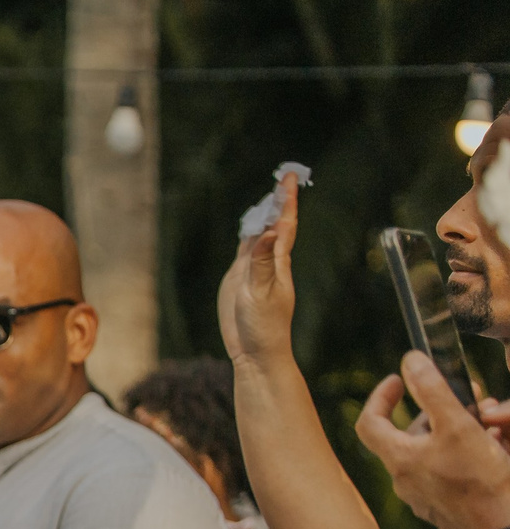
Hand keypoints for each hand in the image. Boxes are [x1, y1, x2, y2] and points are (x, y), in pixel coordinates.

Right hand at [217, 171, 299, 368]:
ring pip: (261, 237)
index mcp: (278, 263)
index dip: (286, 200)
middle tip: (284, 178)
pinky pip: (247, 252)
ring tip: (269, 197)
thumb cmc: (263, 326)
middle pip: (275, 225)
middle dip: (279, 202)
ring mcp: (254, 272)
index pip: (284, 224)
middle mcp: (268, 263)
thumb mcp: (260, 292)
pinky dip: (249, 236)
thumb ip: (263, 262)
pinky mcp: (240, 282)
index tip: (289, 177)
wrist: (256, 352)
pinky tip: (250, 230)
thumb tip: (272, 231)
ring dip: (265, 216)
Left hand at [356, 351, 509, 528]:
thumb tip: (410, 361)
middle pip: (412, 434)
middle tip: (472, 397)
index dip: (381, 396)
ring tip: (492, 421)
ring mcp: (424, 496)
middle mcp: (405, 480)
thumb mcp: (459, 427)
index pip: (370, 422)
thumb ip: (433, 391)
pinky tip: (496, 446)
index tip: (400, 379)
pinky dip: (467, 453)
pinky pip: (449, 471)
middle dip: (440, 410)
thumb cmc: (482, 480)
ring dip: (460, 429)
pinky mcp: (445, 507)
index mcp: (400, 459)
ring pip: (435, 451)